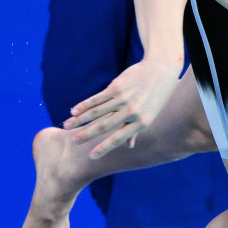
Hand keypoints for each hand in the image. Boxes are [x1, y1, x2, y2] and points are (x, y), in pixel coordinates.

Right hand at [63, 58, 180, 158]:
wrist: (160, 70)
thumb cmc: (155, 96)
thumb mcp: (150, 115)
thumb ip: (137, 130)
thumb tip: (129, 146)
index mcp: (141, 123)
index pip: (119, 139)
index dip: (104, 148)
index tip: (92, 157)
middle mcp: (132, 112)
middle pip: (104, 126)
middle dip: (87, 135)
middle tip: (74, 142)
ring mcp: (123, 99)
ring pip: (97, 112)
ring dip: (79, 119)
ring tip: (67, 126)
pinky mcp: (116, 87)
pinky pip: (97, 98)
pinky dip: (84, 105)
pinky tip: (74, 110)